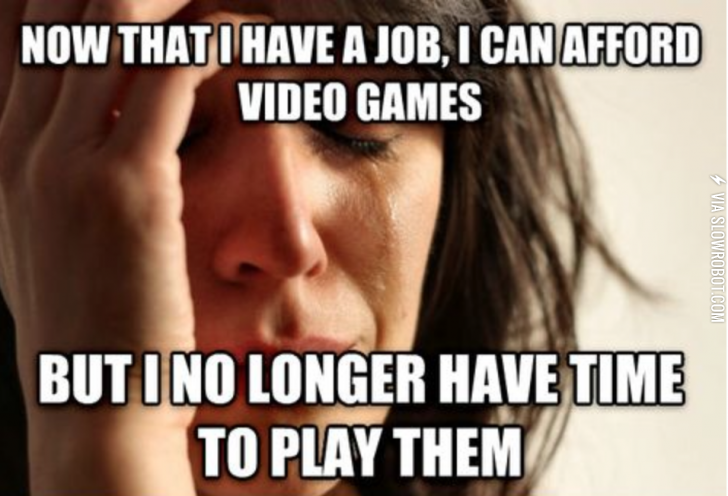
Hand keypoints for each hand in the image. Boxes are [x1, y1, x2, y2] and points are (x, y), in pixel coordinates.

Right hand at [0, 0, 234, 493]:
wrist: (96, 404)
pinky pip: (171, 74)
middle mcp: (22, 144)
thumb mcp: (49, 242)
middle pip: (66, 6)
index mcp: (4, 152)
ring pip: (113, 21)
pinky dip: (211, 38)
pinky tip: (245, 33)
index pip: (24, 25)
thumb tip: (84, 133)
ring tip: (223, 0)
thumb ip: (53, 177)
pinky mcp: (128, 187)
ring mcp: (67, 162)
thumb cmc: (90, 326)